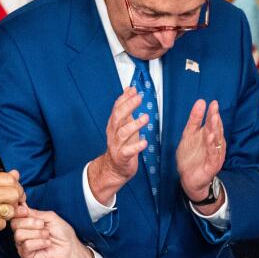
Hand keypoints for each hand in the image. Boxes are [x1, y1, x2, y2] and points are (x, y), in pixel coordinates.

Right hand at [12, 209, 93, 257]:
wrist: (70, 248)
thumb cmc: (62, 233)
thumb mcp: (50, 217)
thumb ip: (35, 213)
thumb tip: (22, 206)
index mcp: (27, 222)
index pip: (15, 215)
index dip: (18, 212)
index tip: (25, 211)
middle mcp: (23, 232)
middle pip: (14, 224)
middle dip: (30, 223)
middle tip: (42, 225)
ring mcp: (23, 244)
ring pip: (19, 235)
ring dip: (36, 234)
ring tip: (47, 235)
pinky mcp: (26, 255)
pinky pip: (26, 245)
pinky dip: (39, 243)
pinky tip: (47, 244)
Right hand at [87, 88, 146, 204]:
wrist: (115, 168)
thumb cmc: (122, 145)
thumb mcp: (124, 124)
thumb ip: (126, 107)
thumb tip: (129, 89)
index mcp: (114, 125)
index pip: (116, 108)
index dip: (124, 98)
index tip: (133, 90)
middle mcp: (113, 133)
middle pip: (117, 118)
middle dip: (127, 106)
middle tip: (138, 98)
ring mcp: (116, 146)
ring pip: (122, 133)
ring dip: (134, 125)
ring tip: (145, 118)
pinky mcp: (122, 158)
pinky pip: (127, 152)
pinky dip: (136, 147)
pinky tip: (144, 142)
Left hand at [176, 99, 225, 206]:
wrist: (189, 179)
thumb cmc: (190, 157)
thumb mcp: (189, 135)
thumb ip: (194, 120)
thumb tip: (201, 101)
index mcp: (209, 135)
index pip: (212, 122)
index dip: (212, 113)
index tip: (213, 103)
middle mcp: (215, 144)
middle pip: (216, 129)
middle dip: (215, 119)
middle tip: (214, 108)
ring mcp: (215, 154)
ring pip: (216, 140)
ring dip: (215, 130)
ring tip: (214, 119)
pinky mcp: (212, 164)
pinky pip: (213, 154)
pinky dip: (212, 146)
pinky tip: (211, 137)